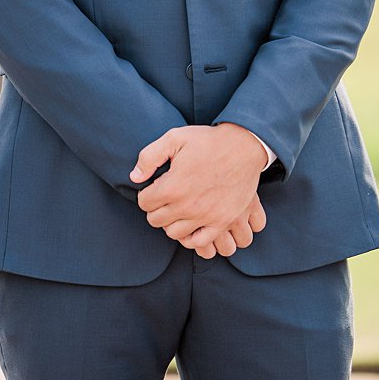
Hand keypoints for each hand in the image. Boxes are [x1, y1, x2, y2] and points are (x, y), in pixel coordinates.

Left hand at [132, 124, 266, 248]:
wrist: (244, 145)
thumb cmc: (209, 140)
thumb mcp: (175, 137)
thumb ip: (149, 157)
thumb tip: (134, 177)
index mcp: (173, 186)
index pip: (144, 202)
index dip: (147, 193)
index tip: (156, 186)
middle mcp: (187, 205)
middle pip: (156, 220)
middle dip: (157, 208)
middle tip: (167, 197)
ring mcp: (205, 216)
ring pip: (174, 233)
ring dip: (172, 222)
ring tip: (179, 209)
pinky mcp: (222, 221)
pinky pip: (199, 242)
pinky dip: (190, 237)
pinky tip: (191, 224)